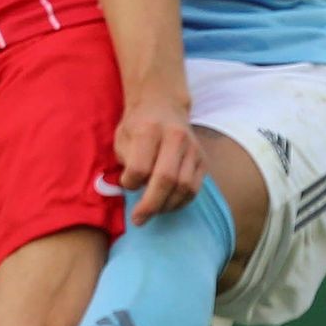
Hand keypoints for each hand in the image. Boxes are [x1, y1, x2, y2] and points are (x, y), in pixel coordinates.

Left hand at [116, 93, 205, 223]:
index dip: (130, 183)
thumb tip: (132, 188)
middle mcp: (176, 137)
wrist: (163, 106)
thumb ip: (126, 161)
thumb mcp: (122, 136)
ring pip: (184, 187)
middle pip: (166, 179)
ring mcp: (193, 148)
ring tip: (152, 210)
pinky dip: (180, 202)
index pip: (140, 167)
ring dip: (166, 205)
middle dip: (150, 205)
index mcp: (150, 129)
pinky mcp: (203, 160)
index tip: (126, 184)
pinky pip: (195, 189)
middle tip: (138, 219)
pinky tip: (167, 204)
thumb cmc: (138, 125)